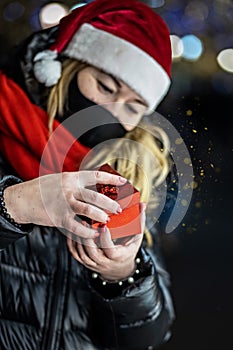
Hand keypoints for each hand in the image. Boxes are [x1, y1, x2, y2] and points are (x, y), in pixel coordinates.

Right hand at [4, 171, 126, 239]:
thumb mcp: (60, 180)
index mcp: (72, 177)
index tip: (124, 182)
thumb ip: (76, 184)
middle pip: (96, 196)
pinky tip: (95, 234)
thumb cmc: (44, 189)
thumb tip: (95, 188)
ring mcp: (65, 203)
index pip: (96, 176)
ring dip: (101, 216)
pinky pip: (77, 226)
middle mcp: (70, 189)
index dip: (111, 179)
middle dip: (110, 203)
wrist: (24, 199)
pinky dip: (88, 231)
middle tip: (119, 209)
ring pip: (88, 210)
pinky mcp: (59, 217)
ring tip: (108, 220)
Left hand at [67, 202, 145, 280]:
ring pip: (82, 253)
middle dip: (88, 237)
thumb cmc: (128, 248)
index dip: (105, 239)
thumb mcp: (136, 236)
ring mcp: (94, 264)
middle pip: (92, 252)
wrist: (119, 269)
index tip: (103, 225)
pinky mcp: (85, 263)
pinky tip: (71, 230)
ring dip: (78, 238)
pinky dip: (72, 242)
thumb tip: (143, 204)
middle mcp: (105, 263)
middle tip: (85, 221)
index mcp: (118, 256)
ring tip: (77, 223)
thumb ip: (139, 220)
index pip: (110, 250)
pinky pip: (75, 254)